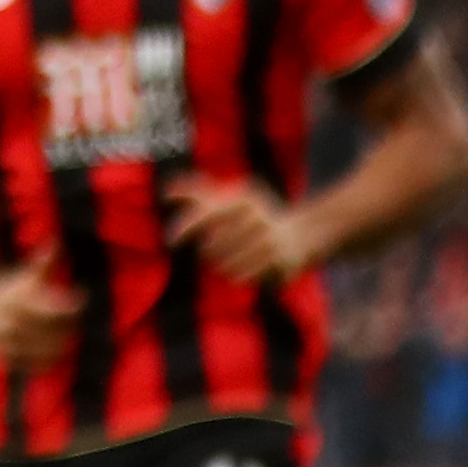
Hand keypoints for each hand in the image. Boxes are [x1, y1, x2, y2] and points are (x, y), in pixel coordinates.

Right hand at [0, 257, 83, 367]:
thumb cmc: (12, 282)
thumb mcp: (27, 270)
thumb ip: (44, 259)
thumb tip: (57, 241)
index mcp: (11, 301)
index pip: (50, 309)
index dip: (70, 305)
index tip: (82, 297)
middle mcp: (5, 322)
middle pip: (50, 332)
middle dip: (69, 326)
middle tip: (78, 321)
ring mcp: (3, 341)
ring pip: (44, 351)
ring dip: (62, 345)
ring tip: (71, 336)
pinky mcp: (3, 356)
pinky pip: (33, 365)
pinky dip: (48, 361)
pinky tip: (57, 352)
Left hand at [167, 178, 308, 286]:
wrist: (301, 236)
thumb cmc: (253, 217)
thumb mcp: (229, 199)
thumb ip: (197, 192)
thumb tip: (166, 190)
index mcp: (243, 200)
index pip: (205, 213)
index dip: (184, 226)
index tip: (170, 240)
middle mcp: (258, 218)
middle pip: (212, 244)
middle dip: (207, 251)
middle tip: (212, 251)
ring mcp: (270, 240)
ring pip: (225, 263)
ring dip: (219, 266)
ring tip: (226, 261)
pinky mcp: (279, 261)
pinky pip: (242, 276)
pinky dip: (235, 276)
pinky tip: (239, 270)